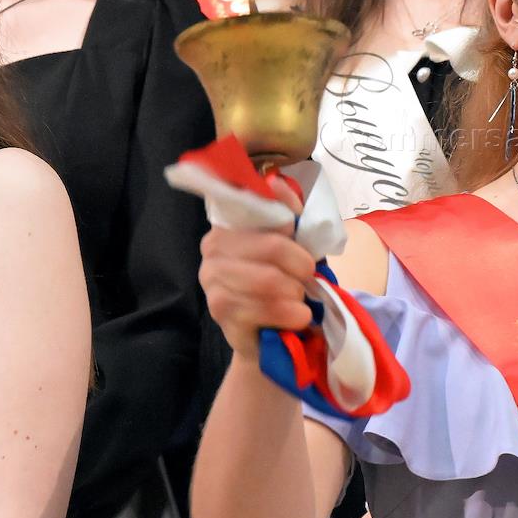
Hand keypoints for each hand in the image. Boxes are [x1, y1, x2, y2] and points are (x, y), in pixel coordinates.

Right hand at [198, 176, 315, 360]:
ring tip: (298, 299)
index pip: (261, 213)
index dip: (291, 232)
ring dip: (296, 293)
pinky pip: (265, 308)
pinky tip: (295, 317)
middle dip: (300, 267)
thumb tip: (275, 181)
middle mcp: (212, 249)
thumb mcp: (296, 243)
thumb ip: (288, 211)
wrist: (271, 336)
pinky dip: (292, 314)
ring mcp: (212, 282)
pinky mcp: (220, 312)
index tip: (301, 247)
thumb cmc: (284, 283)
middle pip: (272, 247)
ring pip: (270, 280)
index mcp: (227, 226)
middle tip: (306, 280)